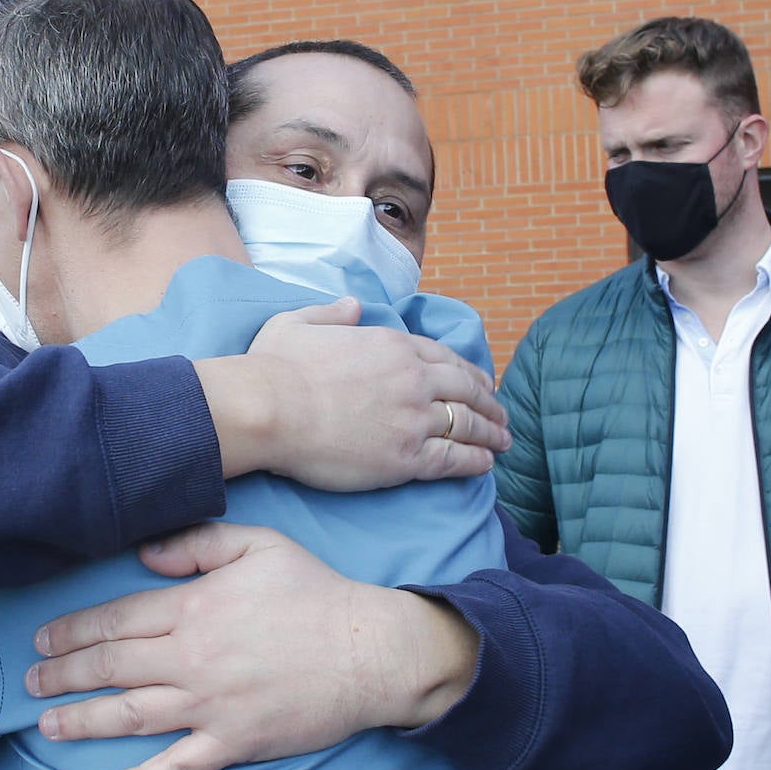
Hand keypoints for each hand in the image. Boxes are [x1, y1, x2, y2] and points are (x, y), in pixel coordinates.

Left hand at [26, 523, 477, 769]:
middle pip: (111, 668)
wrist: (369, 652)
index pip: (115, 620)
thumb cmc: (317, 594)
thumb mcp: (260, 546)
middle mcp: (192, 660)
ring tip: (48, 724)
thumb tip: (144, 554)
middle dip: (63, 675)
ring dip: (83, 721)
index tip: (42, 640)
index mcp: (195, 608)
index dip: (72, 631)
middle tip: (31, 682)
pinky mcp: (234, 743)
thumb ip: (197, 543)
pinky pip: (179, 767)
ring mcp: (210, 706)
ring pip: (129, 716)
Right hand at [195, 298, 508, 488]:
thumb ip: (331, 312)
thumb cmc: (275, 367)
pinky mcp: (406, 457)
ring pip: (467, 424)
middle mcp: (412, 379)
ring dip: (491, 433)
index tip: (480, 382)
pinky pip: (454, 459)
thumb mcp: (299, 322)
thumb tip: (352, 305)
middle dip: (489, 402)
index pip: (444, 357)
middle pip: (465, 390)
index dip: (467, 372)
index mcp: (392, 345)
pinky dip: (476, 461)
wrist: (268, 409)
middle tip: (501, 415)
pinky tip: (487, 465)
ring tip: (503, 442)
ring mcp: (413, 419)